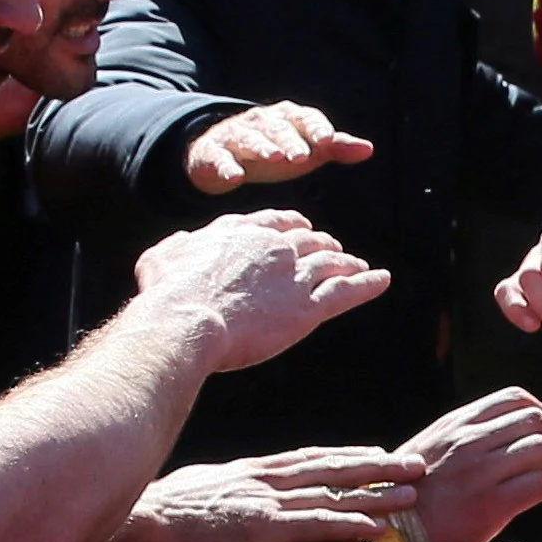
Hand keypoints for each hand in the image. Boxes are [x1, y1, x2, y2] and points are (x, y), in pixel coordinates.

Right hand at [121, 446, 428, 541]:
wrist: (137, 525)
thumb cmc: (156, 517)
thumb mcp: (196, 497)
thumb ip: (221, 498)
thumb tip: (225, 504)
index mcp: (252, 472)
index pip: (309, 460)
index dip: (348, 458)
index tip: (378, 455)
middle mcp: (266, 480)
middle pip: (333, 468)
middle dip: (378, 466)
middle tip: (416, 463)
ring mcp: (267, 502)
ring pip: (336, 493)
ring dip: (378, 492)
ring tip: (414, 492)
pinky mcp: (264, 529)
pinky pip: (318, 525)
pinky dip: (352, 524)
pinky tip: (379, 528)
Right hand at [130, 210, 392, 372]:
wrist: (186, 320)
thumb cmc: (167, 293)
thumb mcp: (160, 258)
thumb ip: (178, 246)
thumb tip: (184, 241)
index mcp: (240, 232)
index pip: (274, 222)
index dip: (290, 226)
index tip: (299, 229)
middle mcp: (272, 247)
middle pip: (307, 240)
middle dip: (321, 243)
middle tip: (331, 249)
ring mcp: (293, 276)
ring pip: (330, 262)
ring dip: (346, 261)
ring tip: (357, 264)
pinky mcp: (307, 308)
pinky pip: (346, 291)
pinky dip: (368, 284)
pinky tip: (382, 280)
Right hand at [182, 101, 374, 194]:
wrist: (223, 151)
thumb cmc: (276, 149)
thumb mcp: (308, 148)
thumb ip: (336, 148)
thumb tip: (369, 149)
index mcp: (288, 117)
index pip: (305, 118)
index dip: (316, 128)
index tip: (328, 140)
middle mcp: (262, 122)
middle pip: (278, 128)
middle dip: (290, 140)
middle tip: (302, 156)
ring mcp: (236, 135)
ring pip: (250, 139)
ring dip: (262, 147)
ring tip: (275, 158)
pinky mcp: (215, 152)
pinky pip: (220, 158)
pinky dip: (226, 166)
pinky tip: (235, 178)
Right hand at [401, 387, 541, 541]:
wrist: (390, 534)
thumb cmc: (406, 498)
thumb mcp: (426, 449)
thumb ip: (459, 438)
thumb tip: (492, 436)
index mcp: (456, 424)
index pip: (514, 398)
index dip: (538, 412)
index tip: (541, 432)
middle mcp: (469, 441)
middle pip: (535, 420)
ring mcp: (481, 471)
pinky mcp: (492, 504)